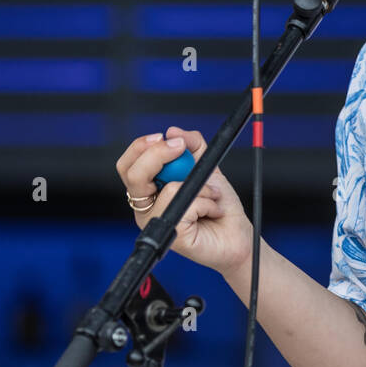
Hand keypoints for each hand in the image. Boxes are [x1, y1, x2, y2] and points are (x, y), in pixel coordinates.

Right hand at [115, 125, 253, 276]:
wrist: (237, 234)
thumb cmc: (219, 205)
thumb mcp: (206, 167)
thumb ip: (193, 146)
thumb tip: (173, 131)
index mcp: (149, 190)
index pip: (128, 165)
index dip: (140, 147)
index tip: (163, 136)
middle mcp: (147, 207)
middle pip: (133, 174)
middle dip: (158, 154)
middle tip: (181, 147)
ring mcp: (157, 223)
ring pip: (168, 189)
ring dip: (201, 186)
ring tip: (212, 195)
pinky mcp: (172, 235)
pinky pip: (188, 205)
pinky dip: (207, 202)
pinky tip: (213, 211)